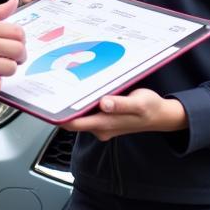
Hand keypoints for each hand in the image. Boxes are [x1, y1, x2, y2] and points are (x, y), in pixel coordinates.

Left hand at [62, 88, 187, 141]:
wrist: (160, 116)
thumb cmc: (150, 108)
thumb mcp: (139, 103)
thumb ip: (121, 105)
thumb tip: (104, 104)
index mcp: (105, 124)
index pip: (74, 123)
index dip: (59, 115)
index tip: (49, 102)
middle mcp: (100, 127)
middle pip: (73, 120)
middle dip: (63, 106)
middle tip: (54, 85)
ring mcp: (101, 124)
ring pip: (79, 115)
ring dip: (73, 103)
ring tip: (66, 83)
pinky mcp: (104, 119)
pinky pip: (87, 112)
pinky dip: (83, 103)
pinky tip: (83, 89)